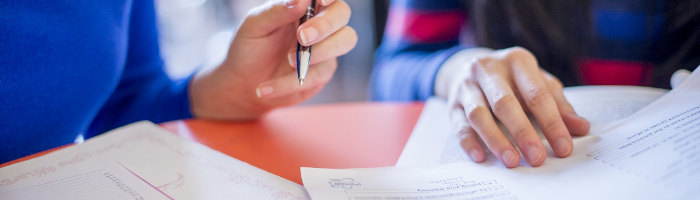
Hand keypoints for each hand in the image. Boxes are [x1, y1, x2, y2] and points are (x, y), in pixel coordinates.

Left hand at [189, 0, 356, 119]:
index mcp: (303, 7)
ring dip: (321, 51)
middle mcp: (319, 23)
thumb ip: (276, 11)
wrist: (243, 84)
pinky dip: (292, 81)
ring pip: (346, 40)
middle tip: (301, 37)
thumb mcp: (254, 26)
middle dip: (325, 25)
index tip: (320, 1)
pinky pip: (320, 74)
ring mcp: (325, 47)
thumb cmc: (248, 48)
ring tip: (289, 61)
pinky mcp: (323, 71)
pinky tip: (267, 86)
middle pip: (342, 13)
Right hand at [435, 47, 589, 166]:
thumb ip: (558, 104)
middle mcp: (489, 69)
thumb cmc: (512, 78)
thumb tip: (581, 128)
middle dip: (522, 132)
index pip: (536, 94)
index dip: (551, 122)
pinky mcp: (452, 102)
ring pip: (479, 114)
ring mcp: (467, 85)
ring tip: (512, 161)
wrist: (469, 65)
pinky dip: (469, 142)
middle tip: (536, 157)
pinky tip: (481, 157)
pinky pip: (459, 124)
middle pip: (505, 103)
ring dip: (496, 140)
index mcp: (517, 61)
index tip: (563, 147)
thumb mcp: (537, 82)